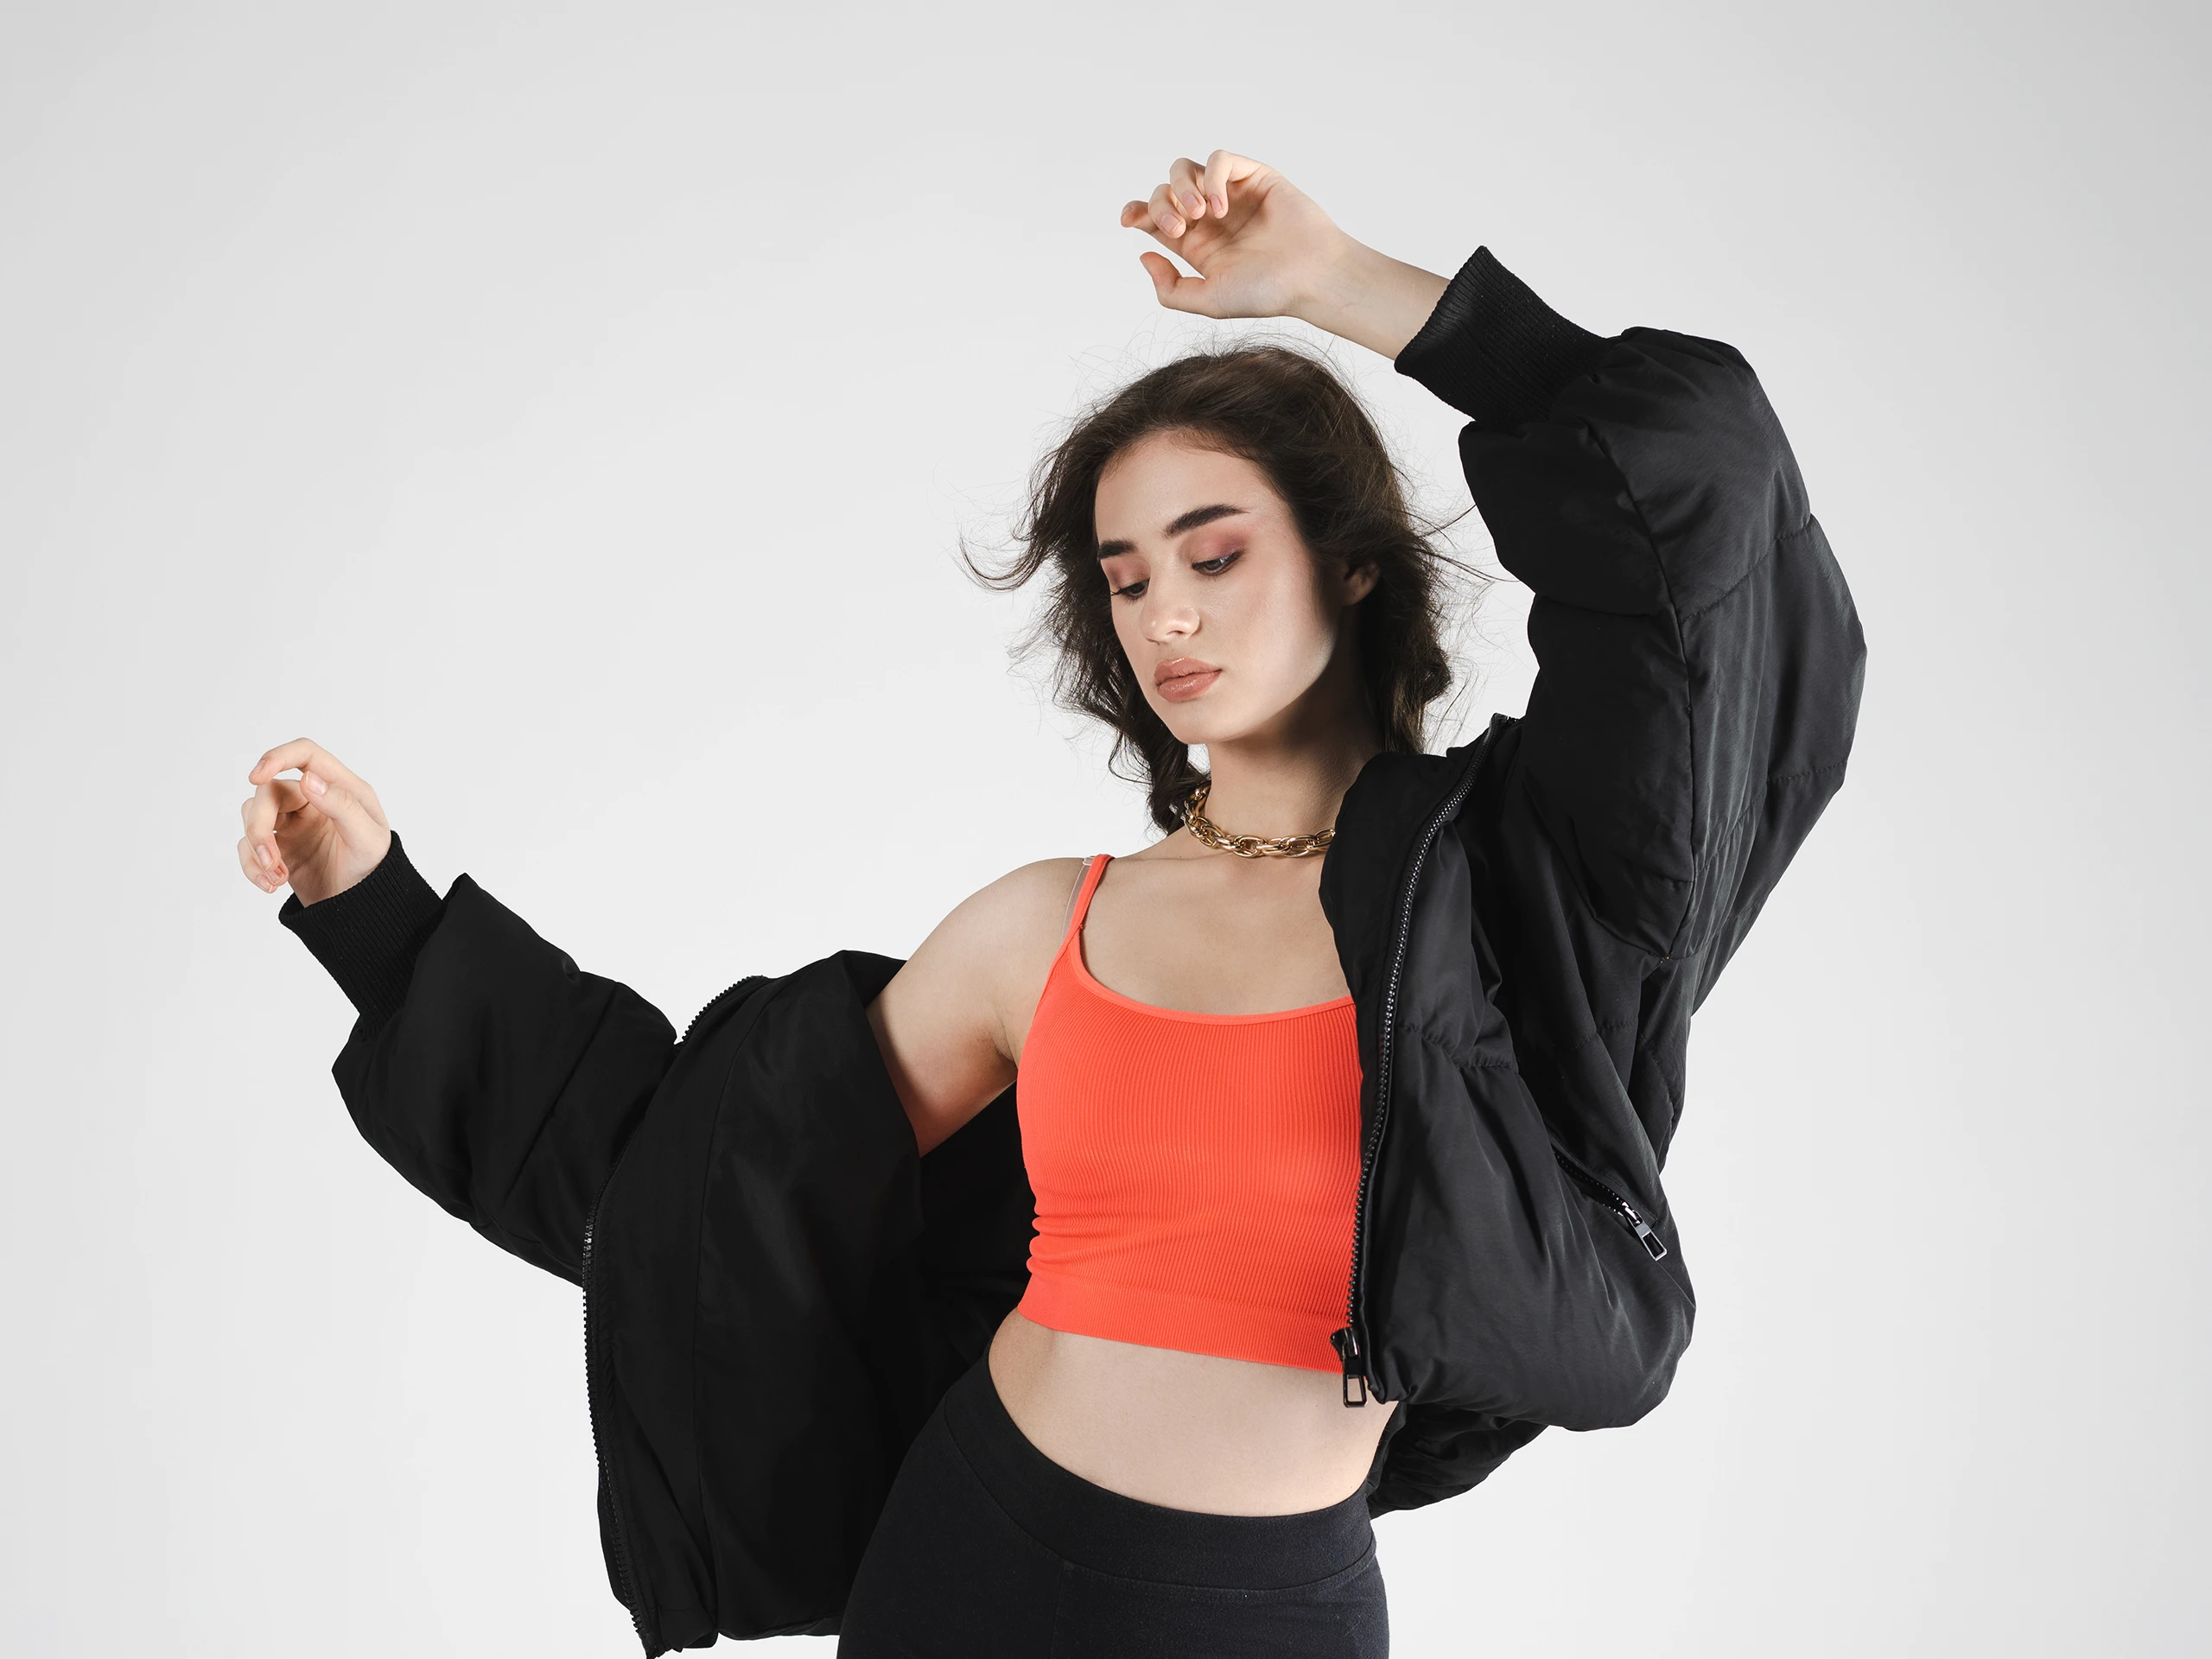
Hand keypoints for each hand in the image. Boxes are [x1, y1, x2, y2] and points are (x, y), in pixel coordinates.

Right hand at [237, 738, 392, 905]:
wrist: (364, 909)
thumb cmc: (375, 871)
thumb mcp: (368, 839)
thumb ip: (342, 805)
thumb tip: (309, 779)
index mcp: (341, 788)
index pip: (305, 754)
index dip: (277, 757)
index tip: (255, 777)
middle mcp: (313, 800)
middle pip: (268, 792)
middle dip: (259, 824)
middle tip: (270, 857)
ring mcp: (293, 823)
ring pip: (252, 816)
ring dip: (256, 848)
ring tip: (276, 878)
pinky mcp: (279, 847)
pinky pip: (248, 846)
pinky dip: (252, 866)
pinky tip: (270, 885)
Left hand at [1119, 151, 1448, 358]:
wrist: (1311, 276)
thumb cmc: (1267, 292)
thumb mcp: (1208, 301)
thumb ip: (1171, 288)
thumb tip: (1143, 255)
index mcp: (1195, 244)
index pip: (1153, 218)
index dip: (1136, 212)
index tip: (1130, 220)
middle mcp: (1209, 217)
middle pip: (1164, 191)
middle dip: (1161, 205)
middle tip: (1180, 227)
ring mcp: (1230, 194)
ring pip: (1185, 169)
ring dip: (1182, 187)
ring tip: (1199, 214)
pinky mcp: (1253, 175)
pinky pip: (1221, 159)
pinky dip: (1214, 177)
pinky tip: (1222, 206)